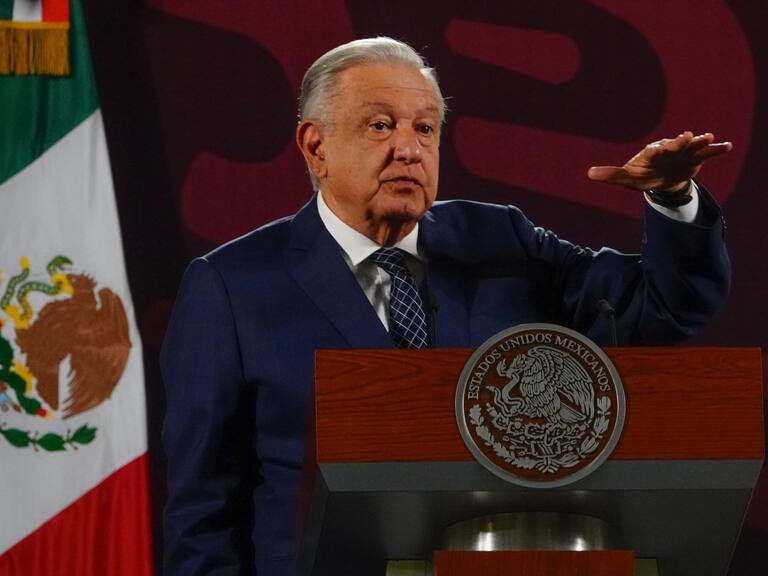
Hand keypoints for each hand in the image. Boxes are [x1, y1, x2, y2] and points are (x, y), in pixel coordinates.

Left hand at [587, 132, 732, 193]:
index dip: (658, 150)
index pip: (654, 151)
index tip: (661, 148)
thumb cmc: (641, 176)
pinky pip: (707, 154)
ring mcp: (683, 153)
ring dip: (700, 143)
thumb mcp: (626, 178)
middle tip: (689, 136)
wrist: (659, 179)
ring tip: (709, 138)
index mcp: (651, 153)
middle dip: (680, 142)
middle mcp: (668, 150)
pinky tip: (728, 146)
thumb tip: (588, 174)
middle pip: (674, 145)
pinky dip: (716, 149)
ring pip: (692, 147)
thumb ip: (610, 175)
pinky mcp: (695, 159)